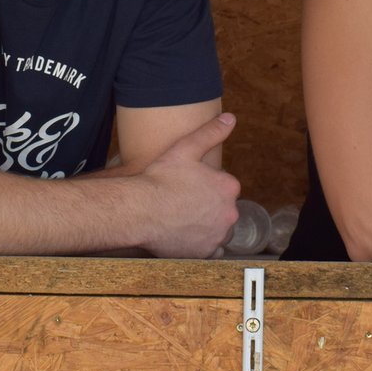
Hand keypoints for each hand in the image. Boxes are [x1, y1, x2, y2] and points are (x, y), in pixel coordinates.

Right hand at [135, 113, 241, 257]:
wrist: (141, 210)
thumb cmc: (161, 179)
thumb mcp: (186, 148)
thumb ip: (211, 132)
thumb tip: (230, 118)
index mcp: (228, 186)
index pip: (225, 187)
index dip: (206, 186)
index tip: (189, 187)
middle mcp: (230, 212)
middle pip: (223, 209)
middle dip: (208, 207)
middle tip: (183, 203)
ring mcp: (218, 234)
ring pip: (218, 229)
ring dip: (207, 226)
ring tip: (183, 220)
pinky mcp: (205, 252)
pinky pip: (210, 250)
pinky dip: (202, 245)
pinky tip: (186, 236)